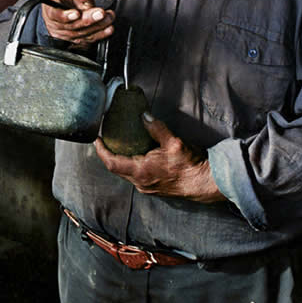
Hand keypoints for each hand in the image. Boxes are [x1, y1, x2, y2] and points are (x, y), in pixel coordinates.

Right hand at [41, 0, 114, 48]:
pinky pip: (88, 40)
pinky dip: (100, 35)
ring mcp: (64, 36)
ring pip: (82, 34)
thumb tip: (88, 7)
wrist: (61, 9)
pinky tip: (109, 29)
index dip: (66, 15)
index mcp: (51, 10)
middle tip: (101, 13)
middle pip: (72, 26)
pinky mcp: (74, 41)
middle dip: (89, 19)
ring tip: (109, 18)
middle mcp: (55, 25)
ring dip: (98, 26)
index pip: (55, 14)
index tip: (76, 13)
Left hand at [95, 114, 224, 202]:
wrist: (204, 182)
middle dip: (109, 154)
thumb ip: (156, 128)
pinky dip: (130, 165)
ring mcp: (147, 187)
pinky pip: (135, 176)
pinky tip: (136, 155)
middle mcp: (140, 182)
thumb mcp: (173, 142)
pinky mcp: (154, 187)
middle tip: (105, 140)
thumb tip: (144, 115)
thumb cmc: (190, 165)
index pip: (112, 163)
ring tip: (118, 145)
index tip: (97, 140)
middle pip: (116, 169)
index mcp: (141, 171)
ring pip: (126, 173)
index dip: (102, 151)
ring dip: (120, 160)